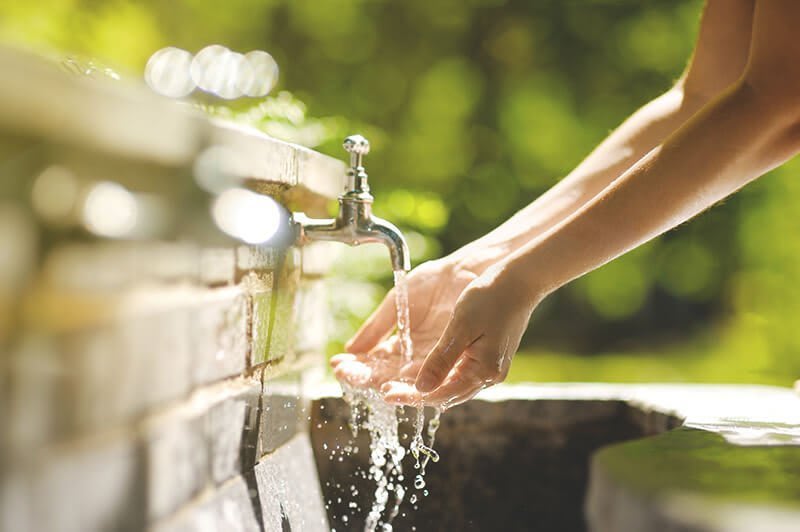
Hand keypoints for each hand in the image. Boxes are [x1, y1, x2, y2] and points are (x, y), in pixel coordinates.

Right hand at [330, 257, 480, 391]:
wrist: (465, 271)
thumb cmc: (433, 283)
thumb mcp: (397, 304)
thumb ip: (376, 328)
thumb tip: (350, 350)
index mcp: (399, 345)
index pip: (372, 363)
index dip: (354, 366)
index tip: (337, 365)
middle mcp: (414, 359)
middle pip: (385, 376)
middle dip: (365, 377)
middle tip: (347, 376)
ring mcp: (433, 361)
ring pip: (407, 381)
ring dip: (389, 384)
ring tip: (374, 384)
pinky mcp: (453, 360)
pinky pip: (434, 377)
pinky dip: (418, 383)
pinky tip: (401, 381)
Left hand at [382, 262, 538, 408]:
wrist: (519, 281)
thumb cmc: (491, 297)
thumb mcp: (461, 327)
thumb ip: (441, 359)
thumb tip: (420, 388)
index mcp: (482, 371)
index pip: (440, 394)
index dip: (411, 396)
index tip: (385, 393)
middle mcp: (486, 376)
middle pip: (442, 394)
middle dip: (411, 393)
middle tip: (382, 389)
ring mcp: (487, 367)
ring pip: (447, 385)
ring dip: (420, 385)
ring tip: (391, 381)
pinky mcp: (484, 357)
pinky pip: (454, 373)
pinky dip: (433, 373)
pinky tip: (415, 369)